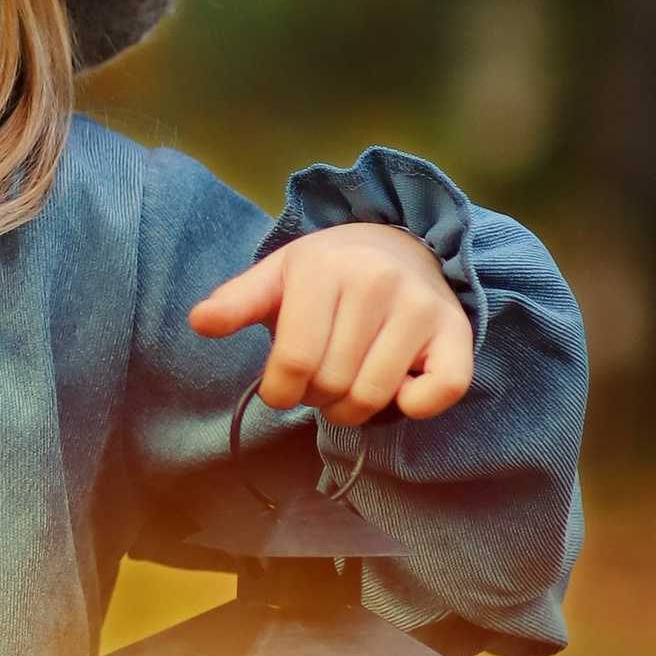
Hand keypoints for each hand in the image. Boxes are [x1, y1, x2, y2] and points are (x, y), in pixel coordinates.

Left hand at [188, 223, 472, 425]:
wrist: (399, 245)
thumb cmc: (328, 273)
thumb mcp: (277, 277)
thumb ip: (237, 302)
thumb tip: (199, 321)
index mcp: (322, 267)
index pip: (294, 361)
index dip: (281, 391)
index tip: (281, 388)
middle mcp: (376, 281)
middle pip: (333, 383)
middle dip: (316, 397)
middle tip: (318, 381)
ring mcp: (420, 305)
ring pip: (376, 395)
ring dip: (353, 411)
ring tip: (346, 387)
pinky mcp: (456, 329)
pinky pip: (440, 392)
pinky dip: (414, 406)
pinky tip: (397, 388)